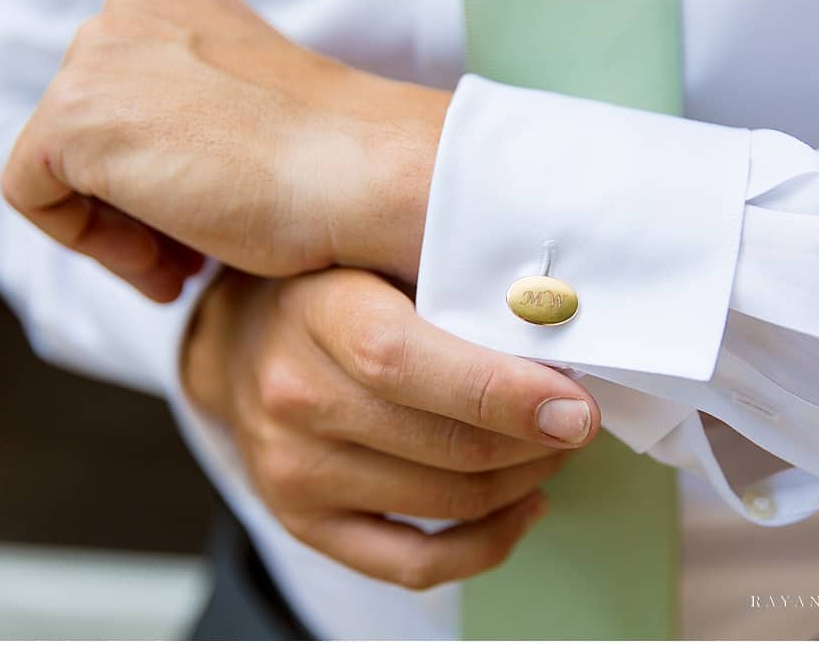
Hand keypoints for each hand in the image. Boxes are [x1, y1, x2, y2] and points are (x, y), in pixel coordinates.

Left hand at [1, 0, 448, 301]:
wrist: (367, 172)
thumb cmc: (337, 163)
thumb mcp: (254, 120)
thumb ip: (197, 117)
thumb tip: (160, 166)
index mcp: (183, 7)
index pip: (127, 97)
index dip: (158, 173)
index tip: (203, 224)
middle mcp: (132, 11)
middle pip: (90, 127)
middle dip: (135, 202)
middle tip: (193, 256)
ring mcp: (98, 57)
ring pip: (61, 163)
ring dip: (119, 228)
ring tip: (183, 269)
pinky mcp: (73, 116)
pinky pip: (34, 195)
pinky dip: (89, 244)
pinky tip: (162, 265)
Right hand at [182, 267, 601, 587]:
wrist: (240, 343)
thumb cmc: (330, 290)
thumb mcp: (374, 254)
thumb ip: (451, 275)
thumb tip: (557, 306)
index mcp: (319, 316)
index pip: (408, 363)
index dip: (505, 390)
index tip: (576, 404)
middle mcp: (295, 400)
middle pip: (447, 444)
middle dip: (537, 440)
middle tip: (578, 418)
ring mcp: (294, 472)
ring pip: (448, 501)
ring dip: (524, 480)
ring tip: (552, 448)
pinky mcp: (306, 524)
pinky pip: (415, 564)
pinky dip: (487, 544)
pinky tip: (523, 506)